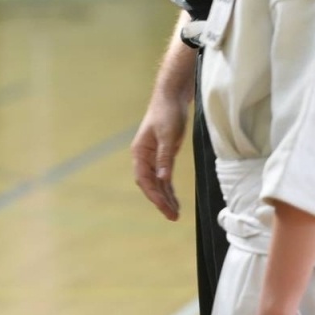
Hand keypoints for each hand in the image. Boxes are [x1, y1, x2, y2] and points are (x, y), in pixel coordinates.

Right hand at [131, 89, 187, 220]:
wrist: (171, 98)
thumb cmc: (167, 114)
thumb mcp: (167, 136)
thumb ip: (165, 158)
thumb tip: (163, 179)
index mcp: (140, 152)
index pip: (144, 179)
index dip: (154, 195)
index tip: (164, 207)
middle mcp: (143, 157)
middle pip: (150, 184)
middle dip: (160, 201)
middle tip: (173, 216)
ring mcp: (152, 157)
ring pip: (157, 183)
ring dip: (165, 197)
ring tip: (175, 213)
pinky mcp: (162, 156)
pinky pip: (164, 177)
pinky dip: (168, 189)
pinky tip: (174, 199)